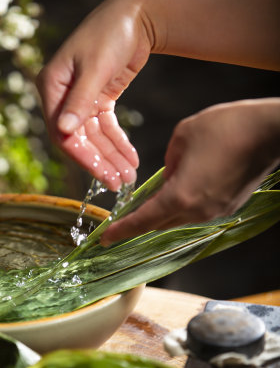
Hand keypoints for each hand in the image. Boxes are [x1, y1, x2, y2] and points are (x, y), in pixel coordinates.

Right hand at [36, 0, 152, 190]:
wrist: (137, 14)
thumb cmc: (112, 33)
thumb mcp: (96, 68)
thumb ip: (80, 101)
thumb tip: (64, 132)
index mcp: (52, 85)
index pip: (62, 131)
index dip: (82, 156)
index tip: (104, 175)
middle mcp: (62, 94)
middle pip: (79, 138)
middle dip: (101, 161)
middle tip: (120, 183)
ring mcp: (80, 98)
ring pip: (94, 136)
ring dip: (112, 156)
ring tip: (130, 176)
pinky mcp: (98, 98)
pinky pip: (106, 127)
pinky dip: (118, 142)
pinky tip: (130, 157)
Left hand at [101, 98, 279, 243]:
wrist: (271, 131)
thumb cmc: (226, 127)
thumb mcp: (183, 136)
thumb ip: (169, 161)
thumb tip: (169, 175)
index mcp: (180, 196)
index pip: (143, 220)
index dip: (121, 231)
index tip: (104, 239)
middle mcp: (197, 211)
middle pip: (159, 224)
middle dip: (138, 224)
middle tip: (119, 224)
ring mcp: (215, 212)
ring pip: (179, 218)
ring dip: (162, 212)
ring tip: (147, 203)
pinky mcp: (229, 206)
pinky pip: (197, 211)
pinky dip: (182, 205)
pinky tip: (179, 191)